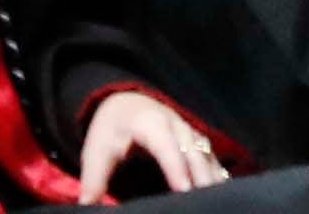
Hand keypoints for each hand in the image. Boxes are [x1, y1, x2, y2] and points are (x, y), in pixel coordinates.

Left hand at [73, 90, 224, 194]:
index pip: (165, 146)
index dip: (175, 168)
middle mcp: (176, 125)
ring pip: (208, 158)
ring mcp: (191, 133)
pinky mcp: (201, 145)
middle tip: (206, 204)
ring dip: (213, 181)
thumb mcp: (97, 150)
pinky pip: (215, 162)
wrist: (126, 105)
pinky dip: (219, 179)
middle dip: (200, 179)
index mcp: (148, 123)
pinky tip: (223, 199)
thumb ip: (94, 179)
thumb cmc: (111, 131)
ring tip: (218, 205)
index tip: (184, 190)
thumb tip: (85, 205)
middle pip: (193, 153)